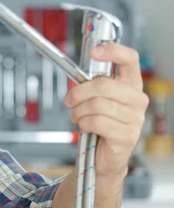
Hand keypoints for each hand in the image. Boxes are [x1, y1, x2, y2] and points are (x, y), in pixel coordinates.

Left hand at [64, 44, 148, 179]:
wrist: (105, 156)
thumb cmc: (100, 124)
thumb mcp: (96, 99)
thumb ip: (92, 85)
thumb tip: (78, 75)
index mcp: (130, 85)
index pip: (130, 60)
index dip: (113, 51)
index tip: (95, 52)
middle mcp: (137, 100)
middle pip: (103, 84)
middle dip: (79, 93)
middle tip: (69, 100)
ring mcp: (135, 119)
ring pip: (96, 105)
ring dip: (78, 111)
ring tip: (77, 116)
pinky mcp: (126, 136)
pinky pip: (96, 122)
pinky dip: (83, 124)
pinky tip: (85, 127)